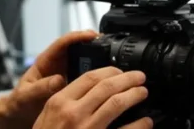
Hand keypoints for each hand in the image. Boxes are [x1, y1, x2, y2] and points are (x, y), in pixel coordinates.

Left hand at [1, 30, 99, 127]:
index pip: (62, 43)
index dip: (77, 36)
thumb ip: (40, 88)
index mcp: (45, 62)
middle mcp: (57, 65)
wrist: (20, 115)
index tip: (91, 35)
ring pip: (84, 61)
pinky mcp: (71, 84)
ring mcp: (65, 73)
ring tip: (111, 59)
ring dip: (96, 58)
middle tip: (107, 44)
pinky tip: (106, 77)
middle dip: (92, 43)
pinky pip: (85, 76)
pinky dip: (95, 74)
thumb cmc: (19, 103)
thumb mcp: (26, 95)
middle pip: (77, 48)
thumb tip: (57, 79)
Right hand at [32, 67, 151, 128]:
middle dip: (127, 79)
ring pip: (117, 103)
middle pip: (106, 87)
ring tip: (143, 92)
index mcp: (60, 102)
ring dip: (134, 95)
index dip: (110, 71)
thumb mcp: (47, 117)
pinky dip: (139, 124)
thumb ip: (65, 102)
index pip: (89, 77)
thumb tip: (90, 89)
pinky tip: (146, 121)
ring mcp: (87, 128)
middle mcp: (73, 113)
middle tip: (139, 77)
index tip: (120, 71)